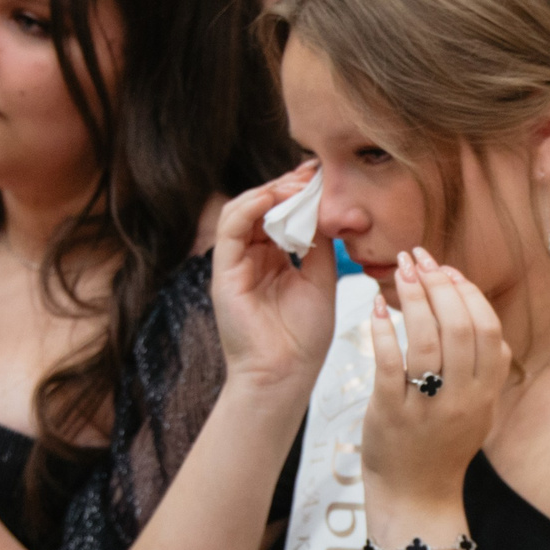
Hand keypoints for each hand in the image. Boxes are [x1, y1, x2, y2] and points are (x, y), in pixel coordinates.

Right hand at [211, 164, 338, 401]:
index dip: (299, 194)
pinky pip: (232, 227)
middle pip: (262, 207)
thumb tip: (326, 210)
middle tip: (312, 173)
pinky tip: (276, 198)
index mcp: (273, 261)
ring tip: (298, 186)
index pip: (280, 215)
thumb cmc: (303, 339)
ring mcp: (235, 264)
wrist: (284, 375)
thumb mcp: (321, 282)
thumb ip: (320, 246)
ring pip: (244, 210)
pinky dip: (252, 207)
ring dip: (271, 193)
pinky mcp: (223, 272)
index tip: (322, 177)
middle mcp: (251, 259)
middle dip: (286, 186)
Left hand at [363, 248, 508, 513]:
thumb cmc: (442, 444)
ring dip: (413, 298)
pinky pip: (390, 364)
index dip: (468, 292)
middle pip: (460, 327)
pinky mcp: (392, 414)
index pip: (488, 328)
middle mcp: (462, 398)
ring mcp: (427, 407)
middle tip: (418, 259)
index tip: (446, 270)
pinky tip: (375, 308)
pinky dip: (383, 331)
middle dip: (439, 285)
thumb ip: (484, 365)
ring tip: (400, 270)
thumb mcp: (478, 408)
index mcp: (486, 392)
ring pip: (427, 340)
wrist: (416, 496)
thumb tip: (475, 307)